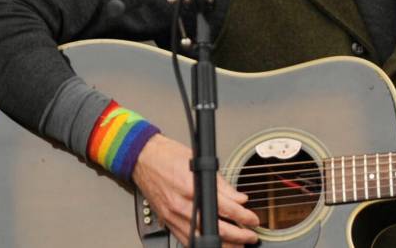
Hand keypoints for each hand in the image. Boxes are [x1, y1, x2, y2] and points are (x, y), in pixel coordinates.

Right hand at [131, 133, 259, 245]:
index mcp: (191, 188)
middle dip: (238, 235)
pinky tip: (214, 244)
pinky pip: (186, 239)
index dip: (242, 216)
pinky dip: (202, 243)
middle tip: (251, 236)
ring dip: (223, 244)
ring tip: (237, 245)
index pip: (224, 207)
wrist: (143, 158)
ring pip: (202, 239)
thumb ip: (221, 184)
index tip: (253, 219)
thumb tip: (239, 198)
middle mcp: (181, 205)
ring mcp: (172, 216)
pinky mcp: (167, 221)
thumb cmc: (168, 156)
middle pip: (215, 228)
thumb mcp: (200, 163)